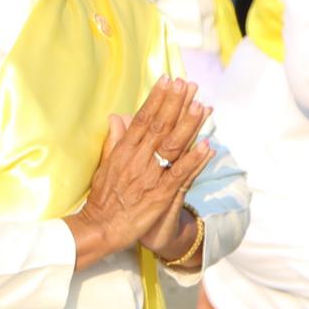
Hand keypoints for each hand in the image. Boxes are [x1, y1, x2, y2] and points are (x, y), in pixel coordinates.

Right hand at [66, 77, 213, 269]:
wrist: (100, 228)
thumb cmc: (102, 199)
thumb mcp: (104, 166)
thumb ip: (113, 141)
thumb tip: (116, 117)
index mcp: (124, 151)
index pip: (142, 120)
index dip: (156, 99)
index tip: (167, 80)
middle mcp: (137, 160)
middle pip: (160, 127)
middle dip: (175, 104)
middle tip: (187, 84)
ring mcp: (150, 176)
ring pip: (172, 146)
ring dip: (188, 125)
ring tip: (201, 105)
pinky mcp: (160, 194)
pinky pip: (180, 174)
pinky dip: (194, 160)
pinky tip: (207, 146)